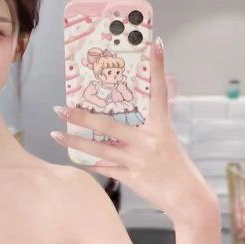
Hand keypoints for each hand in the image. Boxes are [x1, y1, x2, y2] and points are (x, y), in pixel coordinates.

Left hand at [51, 37, 216, 223]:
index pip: (159, 91)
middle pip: (110, 125)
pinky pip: (105, 169)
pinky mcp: (133, 178)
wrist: (188, 199)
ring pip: (100, 149)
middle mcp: (149, 141)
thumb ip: (156, 120)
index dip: (158, 67)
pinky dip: (90, 163)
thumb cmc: (177, 166)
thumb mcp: (169, 139)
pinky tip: (74, 158)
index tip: (155, 44)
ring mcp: (139, 160)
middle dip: (83, 116)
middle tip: (62, 108)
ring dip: (75, 142)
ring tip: (56, 134)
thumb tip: (151, 96)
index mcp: (161, 127)